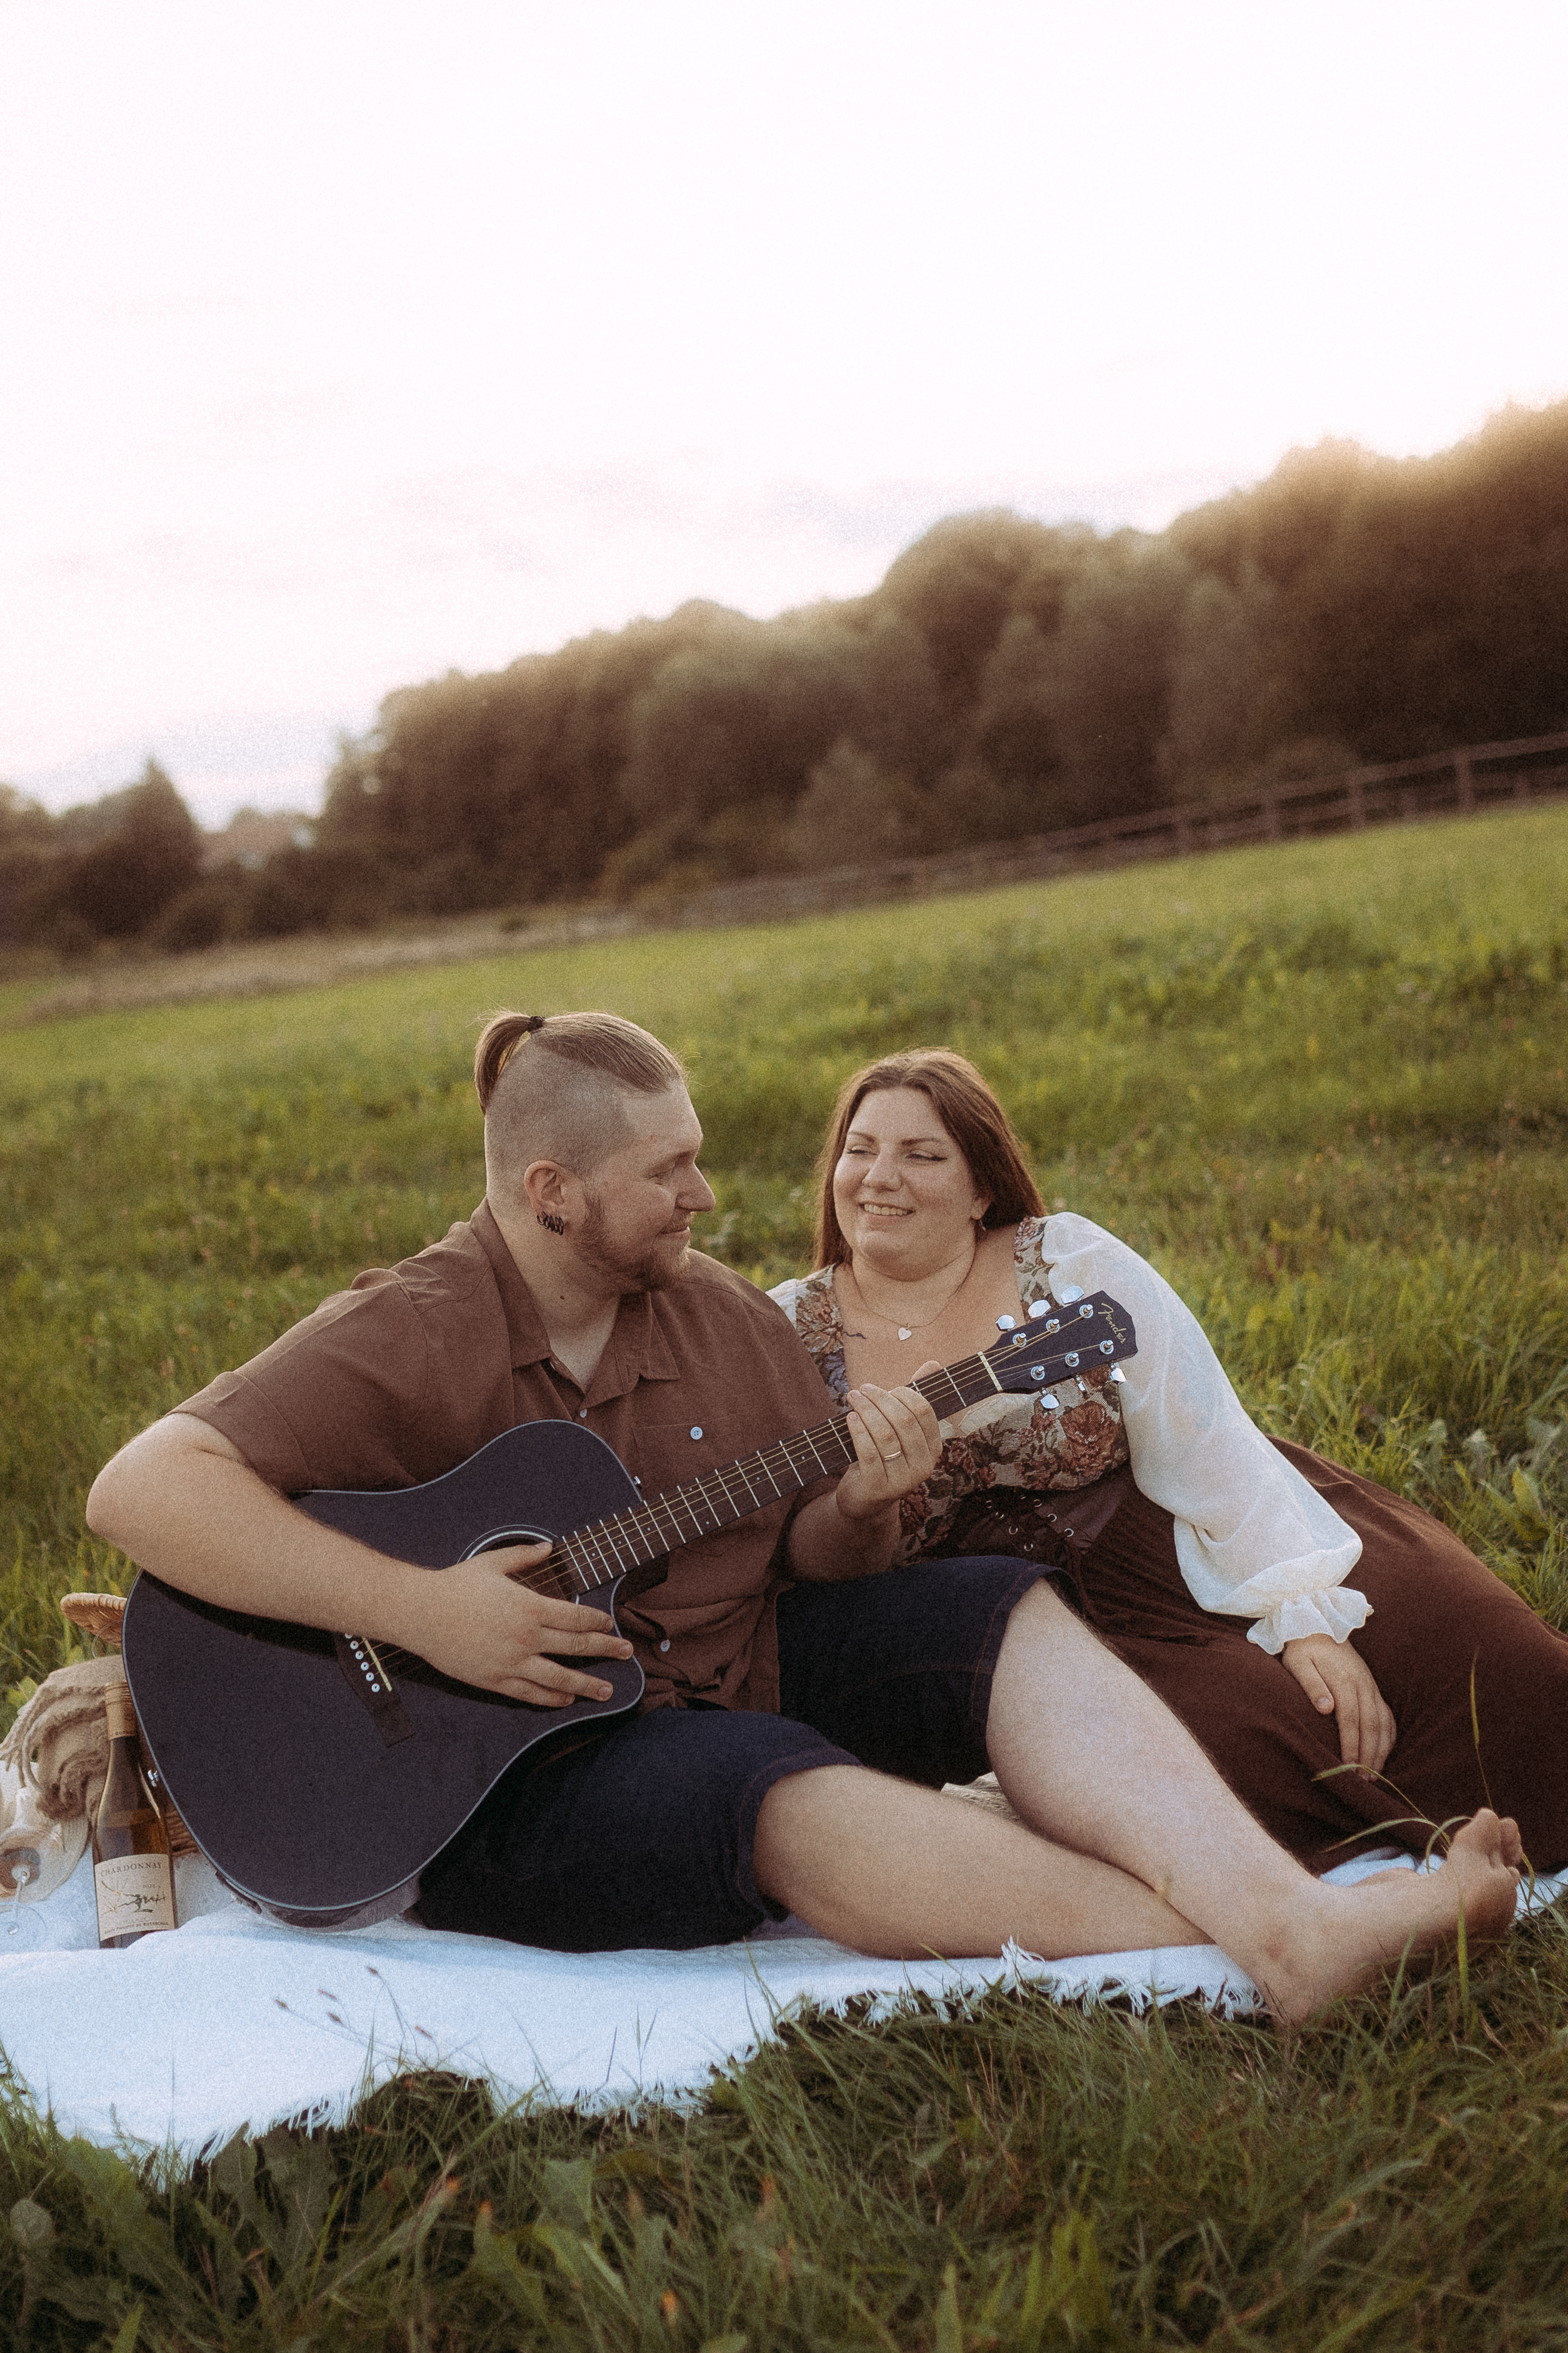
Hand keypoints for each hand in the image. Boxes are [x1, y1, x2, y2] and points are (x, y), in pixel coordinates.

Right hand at [412, 1543, 633, 1706]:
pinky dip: (552, 1698)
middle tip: (627, 1653)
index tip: (610, 1624)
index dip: (598, 1621)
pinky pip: (530, 1694)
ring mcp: (512, 1662)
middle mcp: (526, 1637)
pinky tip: (566, 1699)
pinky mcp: (495, 1680)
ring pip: (559, 1678)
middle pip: (577, 1647)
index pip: (576, 1617)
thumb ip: (525, 1556)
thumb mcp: (493, 1563)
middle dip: (606, 1650)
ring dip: (587, 1685)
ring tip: (607, 1691)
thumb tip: (549, 1547)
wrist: (420, 1613)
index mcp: (529, 1606)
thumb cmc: (456, 1585)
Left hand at [835, 1367, 943, 1523]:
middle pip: (904, 1420)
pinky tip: (849, 1419)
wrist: (864, 1499)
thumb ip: (913, 1399)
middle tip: (861, 1390)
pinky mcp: (880, 1489)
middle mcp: (924, 1466)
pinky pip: (869, 1453)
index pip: (924, 1411)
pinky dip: (858, 1432)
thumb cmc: (883, 1456)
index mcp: (933, 1448)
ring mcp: (903, 1481)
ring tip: (852, 1399)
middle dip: (881, 1399)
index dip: (903, 1393)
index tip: (883, 1388)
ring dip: (866, 1411)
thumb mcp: (899, 1429)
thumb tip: (933, 1363)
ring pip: (885, 1435)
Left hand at [1280, 1633, 1396, 1771]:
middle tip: (1364, 1780)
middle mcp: (1362, 1685)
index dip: (1352, 1745)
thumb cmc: (1303, 1650)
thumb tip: (1325, 1708)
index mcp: (1344, 1680)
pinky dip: (1389, 1735)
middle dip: (1369, 1755)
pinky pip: (1387, 1715)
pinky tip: (1385, 1751)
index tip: (1349, 1767)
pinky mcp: (1372, 1688)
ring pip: (1383, 1723)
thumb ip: (1311, 1686)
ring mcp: (1370, 1687)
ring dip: (1381, 1750)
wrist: (1319, 1626)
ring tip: (1375, 1774)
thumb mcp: (1298, 1664)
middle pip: (1371, 1726)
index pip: (1350, 1719)